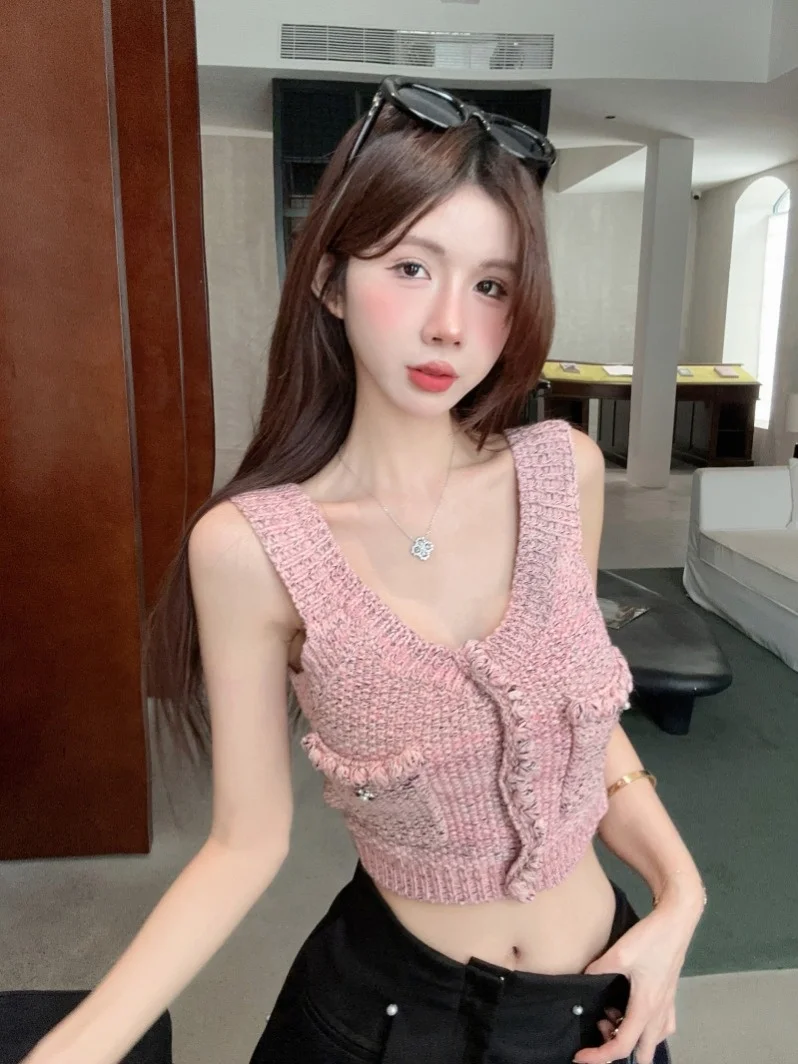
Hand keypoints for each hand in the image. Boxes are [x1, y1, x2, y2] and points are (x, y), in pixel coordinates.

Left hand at [572, 891, 702, 1063]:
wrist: (677, 919)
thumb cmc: (651, 938)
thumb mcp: (619, 953)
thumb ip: (598, 969)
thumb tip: (582, 979)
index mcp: (645, 1007)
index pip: (622, 1046)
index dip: (599, 1056)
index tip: (579, 1056)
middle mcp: (659, 1011)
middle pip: (642, 1050)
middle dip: (617, 1049)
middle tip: (598, 1031)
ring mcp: (667, 1003)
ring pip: (653, 1039)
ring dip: (632, 1037)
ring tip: (610, 1017)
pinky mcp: (669, 993)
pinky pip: (661, 1024)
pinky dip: (644, 1027)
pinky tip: (630, 1012)